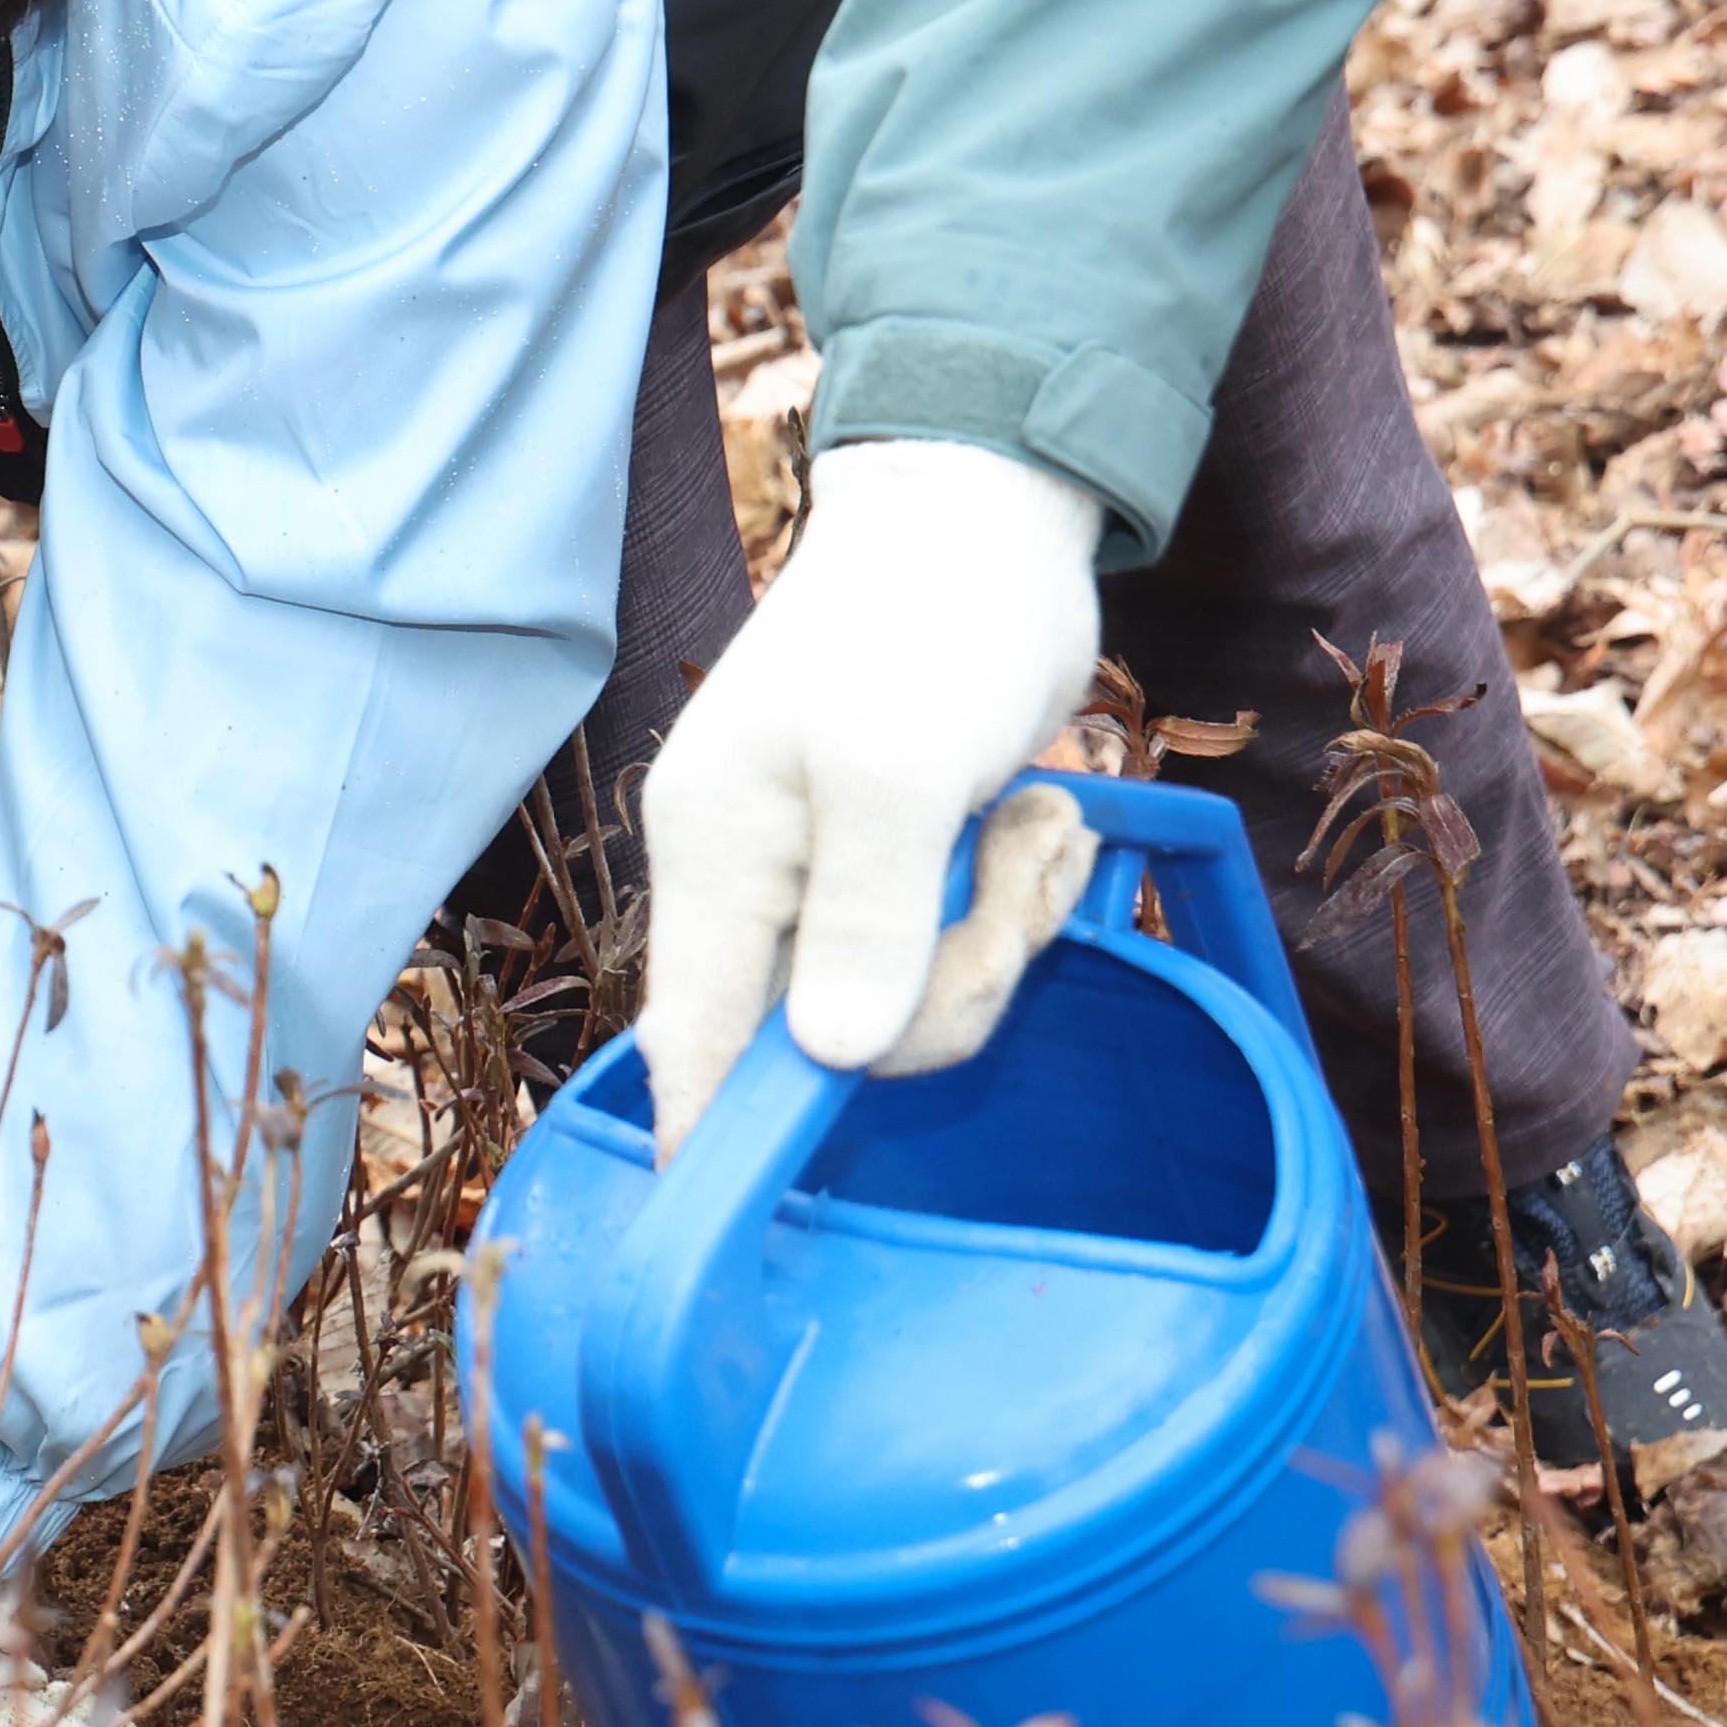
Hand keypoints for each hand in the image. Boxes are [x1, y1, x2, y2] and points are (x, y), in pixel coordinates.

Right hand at [636, 438, 1109, 1145]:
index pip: (689, 1043)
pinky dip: (1019, 893)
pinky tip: (1038, 817)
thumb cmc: (928, 621)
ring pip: (915, 998)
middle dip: (951, 982)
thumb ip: (865, 920)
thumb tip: (832, 1062)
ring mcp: (837, 877)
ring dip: (1003, 925)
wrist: (986, 512)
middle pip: (835, 1042)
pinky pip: (962, 943)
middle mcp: (760, 882)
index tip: (765, 1213)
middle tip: (1009, 882)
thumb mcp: (897, 769)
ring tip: (1032, 824)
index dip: (716, 1139)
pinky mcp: (909, 864)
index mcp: (715, 858)